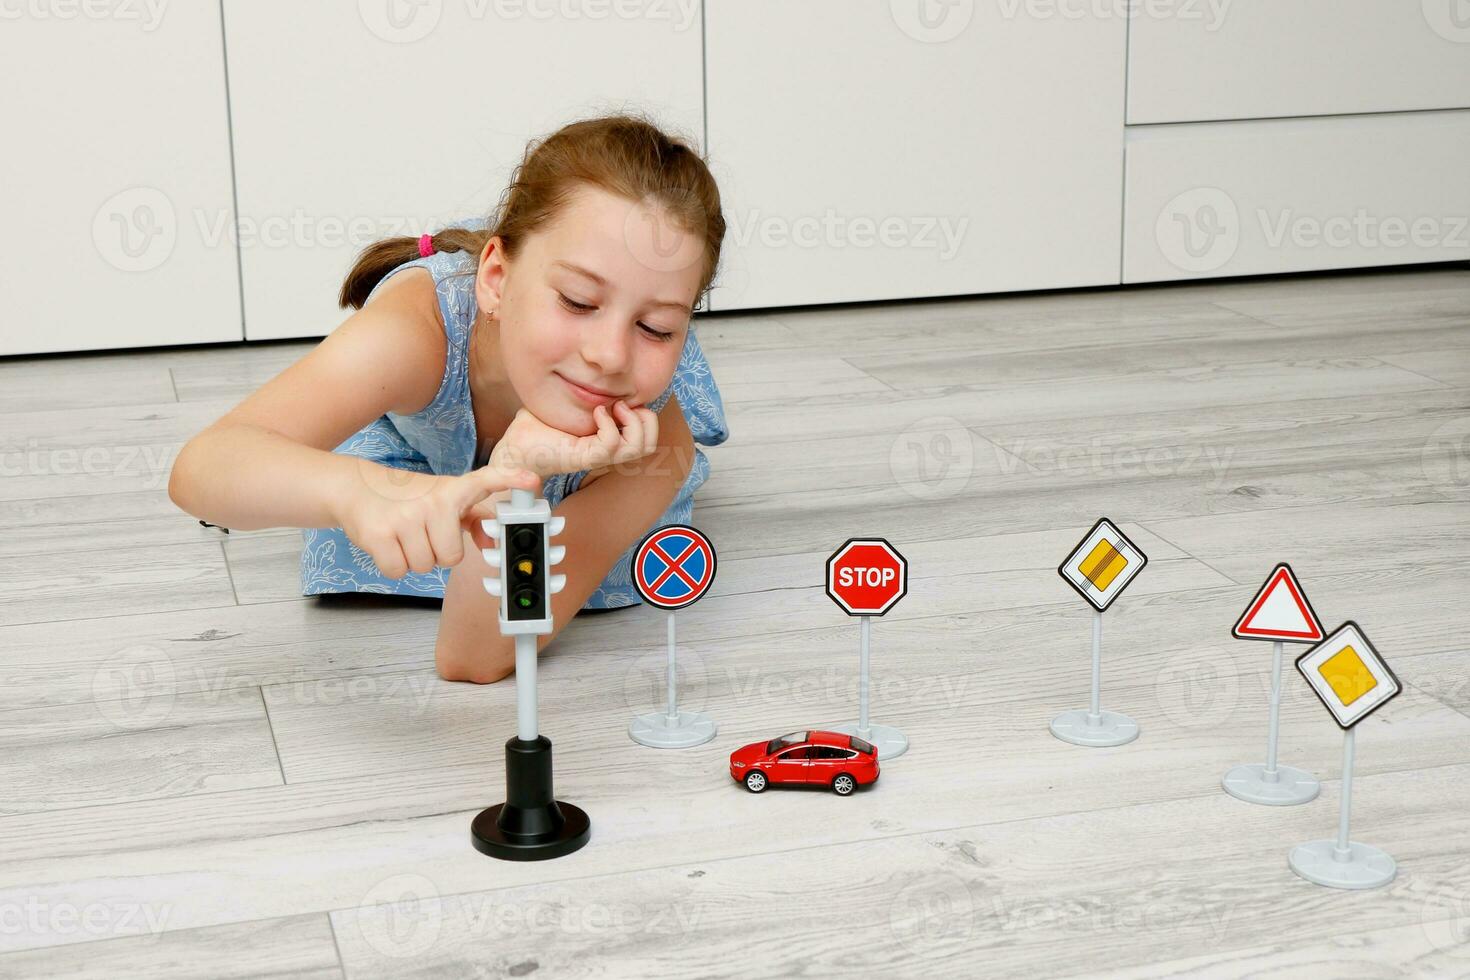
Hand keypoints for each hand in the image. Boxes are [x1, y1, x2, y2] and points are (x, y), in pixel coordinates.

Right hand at [334, 461, 541, 578]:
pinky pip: (399, 570)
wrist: (355, 488)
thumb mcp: (443, 501)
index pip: (486, 481)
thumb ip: (473, 521)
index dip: (510, 479)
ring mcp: (405, 517)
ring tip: (403, 536)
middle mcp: (432, 501)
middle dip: (437, 553)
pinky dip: (393, 564)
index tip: (531, 481)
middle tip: (423, 534)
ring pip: (425, 566)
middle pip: (452, 558)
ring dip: (414, 559)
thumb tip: (491, 544)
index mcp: (452, 491)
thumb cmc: (407, 498)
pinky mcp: (379, 534)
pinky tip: (388, 543)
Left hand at [490, 401, 658, 478]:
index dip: (644, 415)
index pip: (646, 435)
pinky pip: (611, 444)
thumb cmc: (536, 427)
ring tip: (613, 407)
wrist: (513, 450)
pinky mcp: (585, 458)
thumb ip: (580, 386)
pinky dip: (608, 425)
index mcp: (607, 440)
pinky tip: (596, 412)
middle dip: (646, 420)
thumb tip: (591, 362)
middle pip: (649, 444)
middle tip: (622, 405)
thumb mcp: (565, 401)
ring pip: (639, 448)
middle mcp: (607, 451)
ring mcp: (597, 456)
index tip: (622, 399)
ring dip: (633, 423)